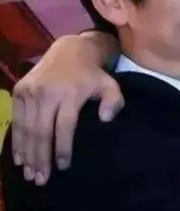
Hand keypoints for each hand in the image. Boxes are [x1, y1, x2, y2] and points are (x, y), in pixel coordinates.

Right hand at [11, 32, 122, 184]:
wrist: (70, 50)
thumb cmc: (92, 74)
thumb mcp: (109, 84)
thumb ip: (114, 101)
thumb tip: (106, 120)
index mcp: (70, 93)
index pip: (64, 126)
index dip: (62, 148)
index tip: (63, 166)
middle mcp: (48, 93)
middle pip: (42, 131)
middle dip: (41, 158)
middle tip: (41, 179)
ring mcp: (31, 91)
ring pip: (26, 129)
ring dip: (27, 154)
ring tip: (30, 174)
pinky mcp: (20, 90)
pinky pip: (17, 120)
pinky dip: (17, 140)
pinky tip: (20, 157)